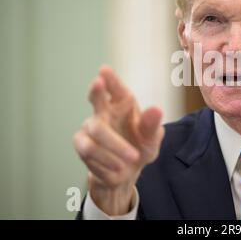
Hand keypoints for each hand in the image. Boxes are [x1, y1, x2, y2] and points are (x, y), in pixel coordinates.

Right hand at [73, 65, 164, 214]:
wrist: (127, 172)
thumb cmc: (140, 146)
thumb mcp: (152, 138)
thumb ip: (152, 124)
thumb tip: (156, 109)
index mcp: (123, 104)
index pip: (116, 88)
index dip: (110, 79)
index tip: (104, 70)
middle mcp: (104, 111)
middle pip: (95, 98)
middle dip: (96, 91)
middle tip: (97, 83)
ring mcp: (90, 126)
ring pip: (96, 131)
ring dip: (115, 146)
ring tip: (131, 158)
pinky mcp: (82, 143)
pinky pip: (90, 151)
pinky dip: (106, 162)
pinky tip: (118, 168)